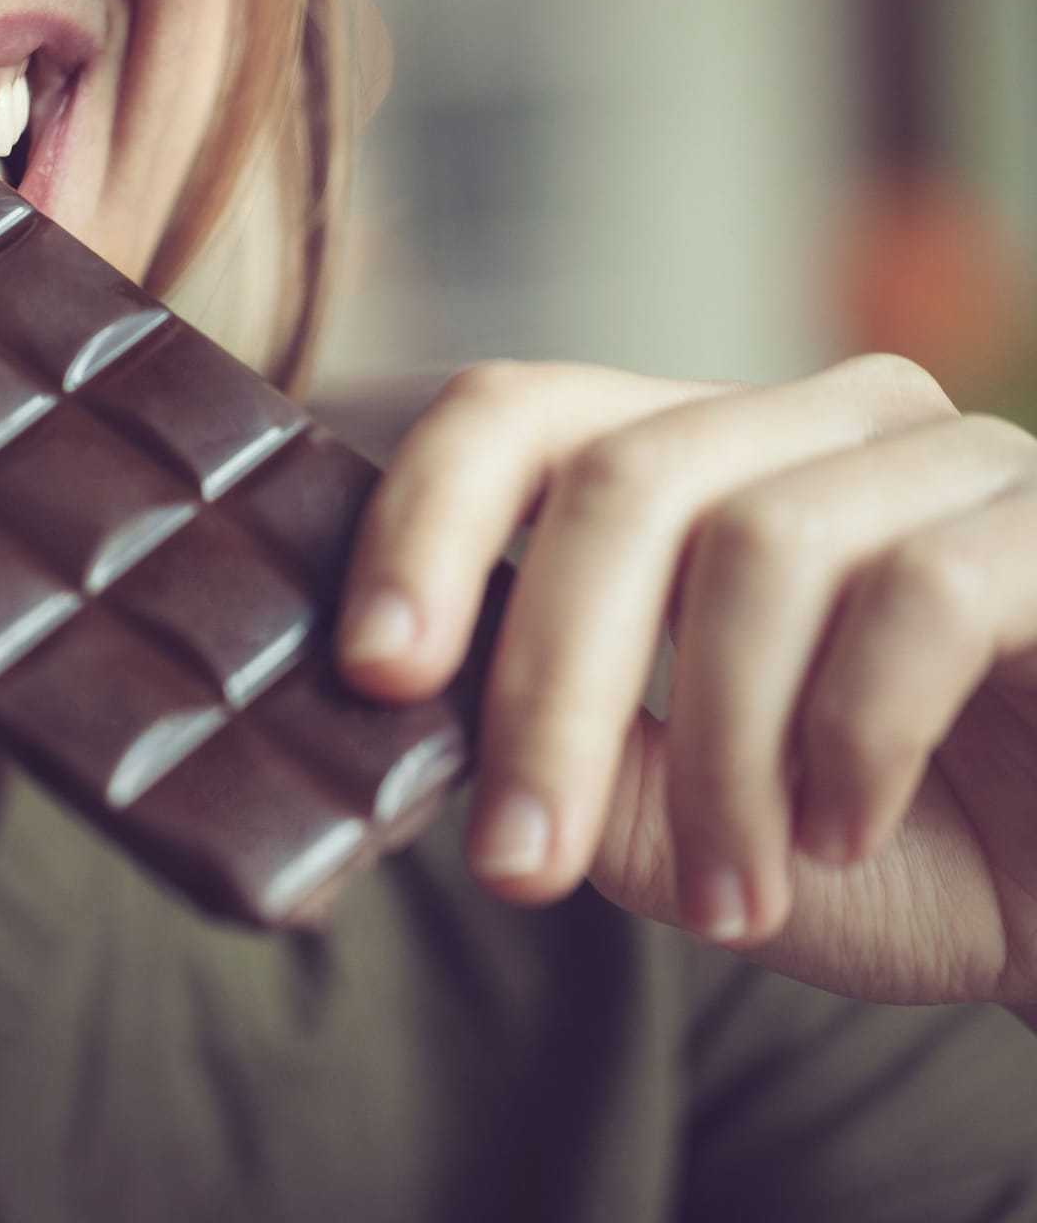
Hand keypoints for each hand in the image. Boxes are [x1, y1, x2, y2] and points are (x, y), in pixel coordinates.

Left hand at [339, 356, 1036, 1012]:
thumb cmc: (892, 853)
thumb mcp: (690, 828)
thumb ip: (574, 756)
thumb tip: (424, 713)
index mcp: (699, 472)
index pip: (522, 415)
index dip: (424, 521)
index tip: (369, 669)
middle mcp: (814, 429)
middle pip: (623, 484)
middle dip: (549, 692)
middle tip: (516, 867)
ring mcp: (949, 458)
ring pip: (762, 550)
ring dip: (721, 763)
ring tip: (734, 904)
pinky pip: (921, 596)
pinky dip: (853, 742)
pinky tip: (845, 832)